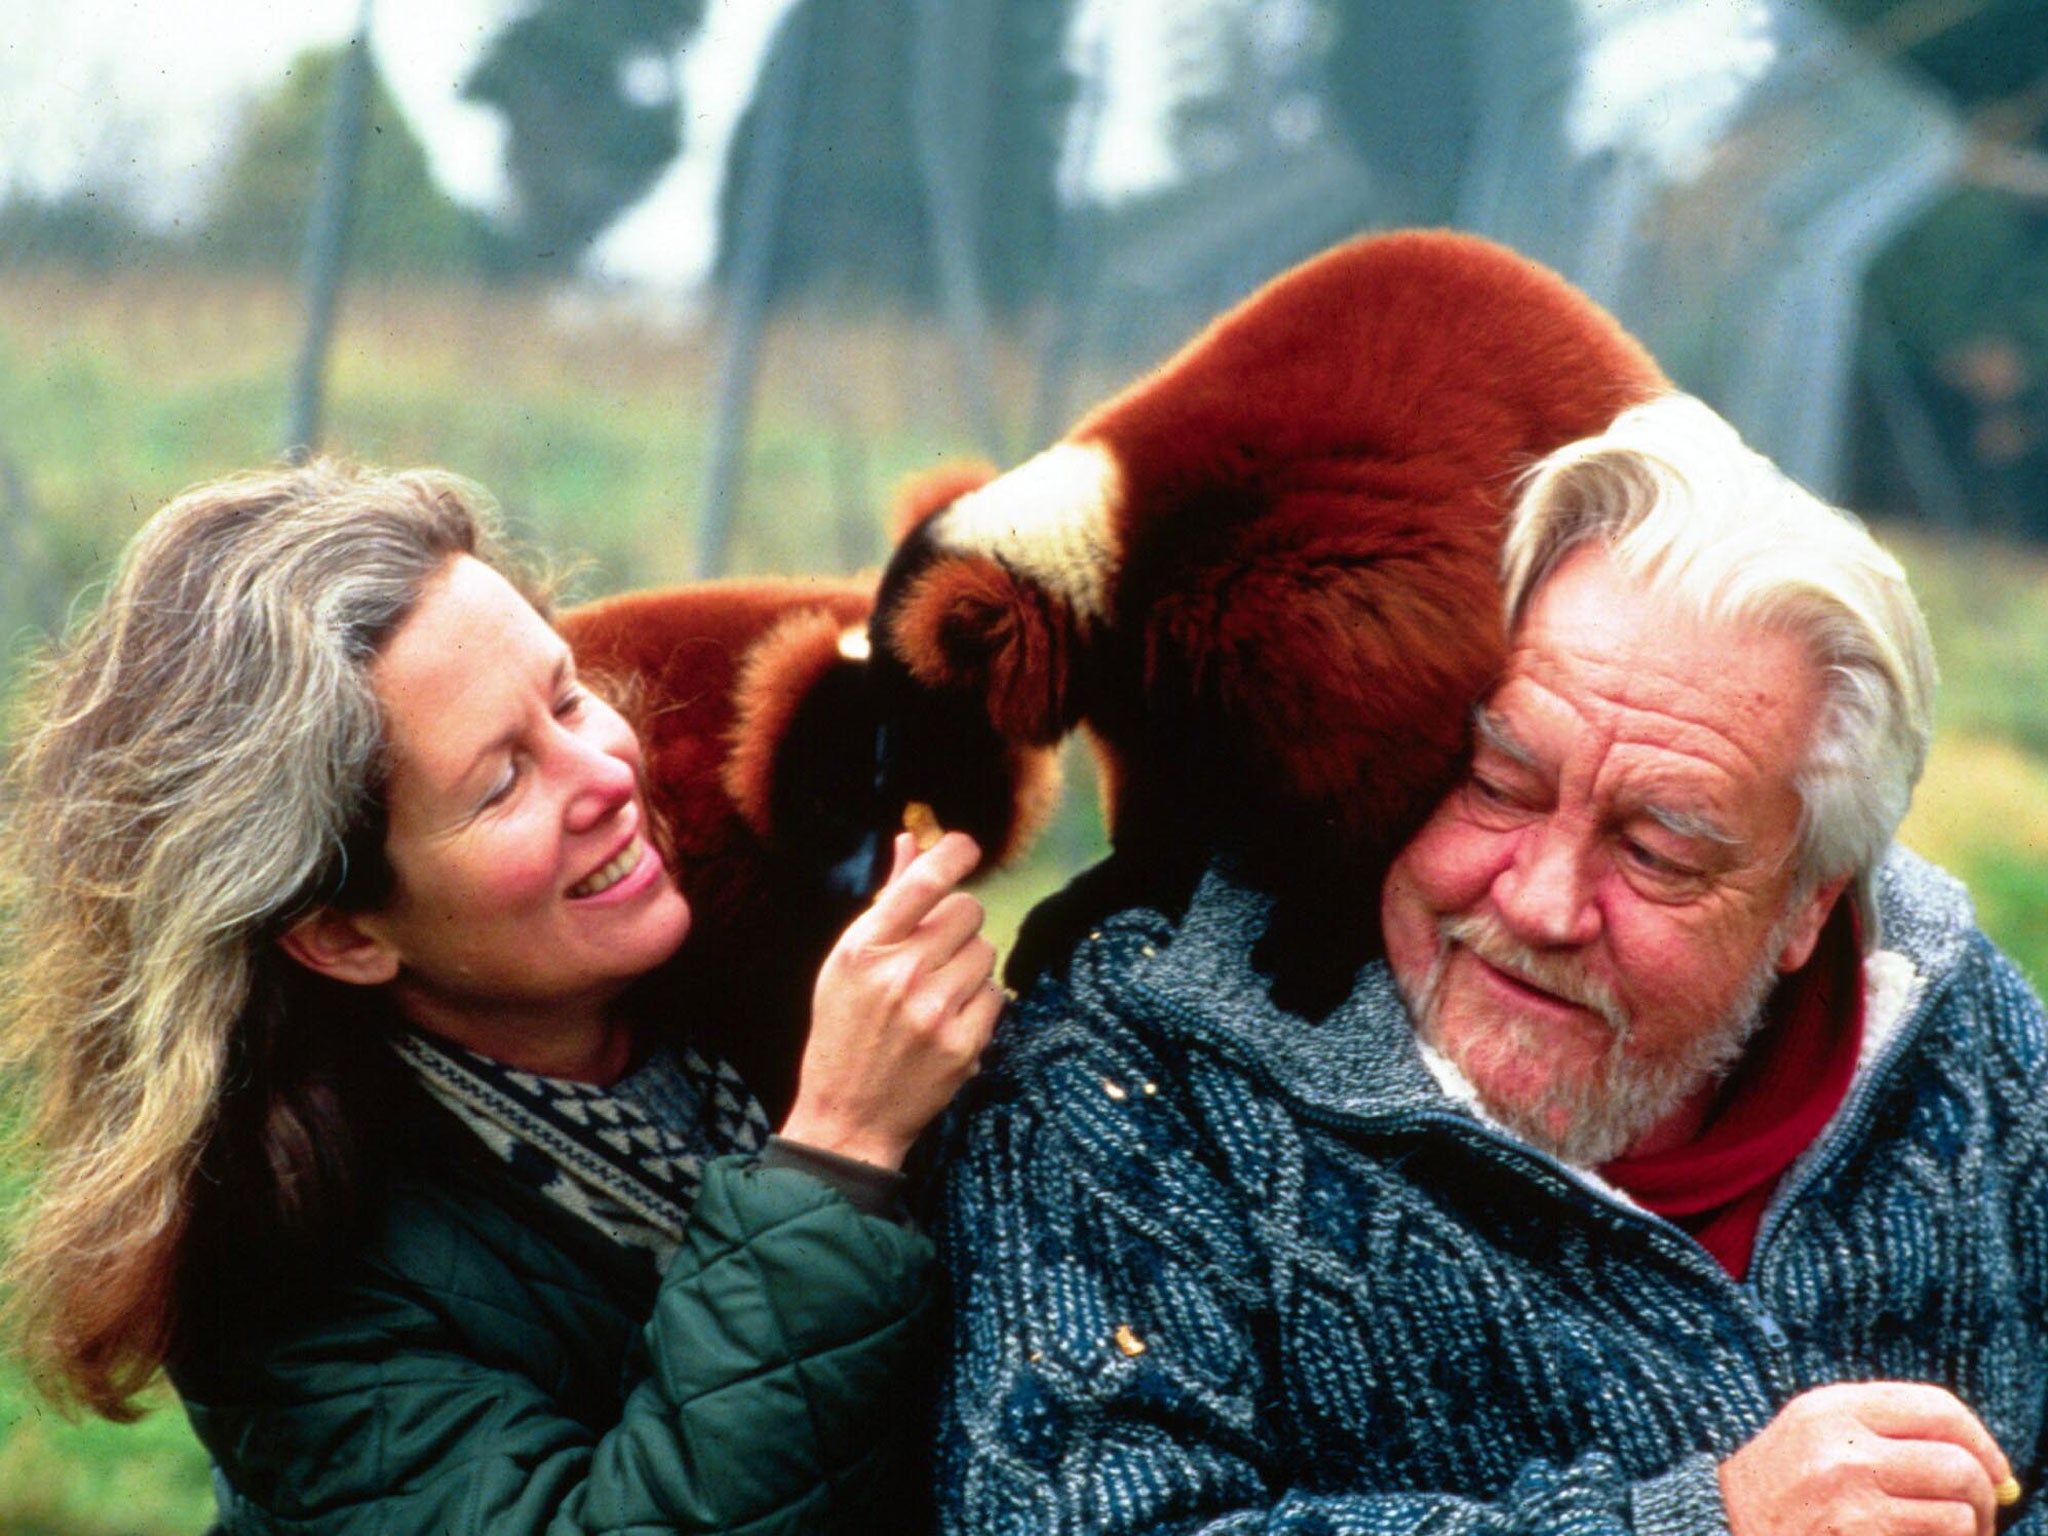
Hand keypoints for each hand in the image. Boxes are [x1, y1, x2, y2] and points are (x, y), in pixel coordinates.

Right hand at [781, 831, 1001, 1169]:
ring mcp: (934, 1012)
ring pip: (985, 952)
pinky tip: (948, 1019)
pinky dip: (978, 1002)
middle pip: (968, 911)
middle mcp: (899, 976)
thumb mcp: (848, 960)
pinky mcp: (963, 1044)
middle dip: (959, 922)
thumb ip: (887, 899)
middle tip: (937, 947)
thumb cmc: (845, 1028)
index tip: (966, 847)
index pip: (923, 882)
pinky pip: (994, 994)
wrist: (849, 1114)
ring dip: (969, 963)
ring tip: (936, 990)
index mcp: (863, 948)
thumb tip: (912, 839)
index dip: (953, 853)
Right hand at [1720, 1382, 2014, 1535]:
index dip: (1980, 1438)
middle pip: (1958, 1465)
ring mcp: (1850, 1503)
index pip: (1937, 1407)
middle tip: (1978, 1512)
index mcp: (1832, 1407)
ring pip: (1957, 1514)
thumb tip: (1981, 1455)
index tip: (1995, 1467)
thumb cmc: (1781, 1483)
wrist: (1722, 1523)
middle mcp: (1841, 1449)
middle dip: (1983, 1495)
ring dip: (1966, 1531)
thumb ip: (1884, 1425)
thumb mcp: (1816, 1430)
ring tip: (1945, 1533)